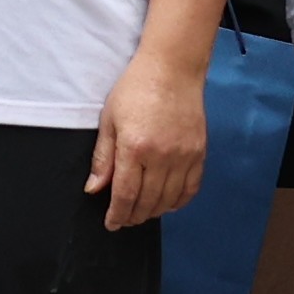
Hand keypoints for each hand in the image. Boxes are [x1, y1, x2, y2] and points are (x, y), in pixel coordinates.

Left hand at [92, 48, 210, 231]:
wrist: (171, 69)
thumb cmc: (135, 90)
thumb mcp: (109, 120)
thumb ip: (103, 158)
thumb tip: (94, 189)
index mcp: (134, 148)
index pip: (125, 194)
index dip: (117, 214)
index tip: (111, 224)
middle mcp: (161, 156)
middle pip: (147, 201)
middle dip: (133, 216)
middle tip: (125, 220)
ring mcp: (184, 156)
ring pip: (169, 199)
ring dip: (154, 211)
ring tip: (142, 212)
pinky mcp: (199, 153)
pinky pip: (191, 188)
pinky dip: (179, 201)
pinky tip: (168, 203)